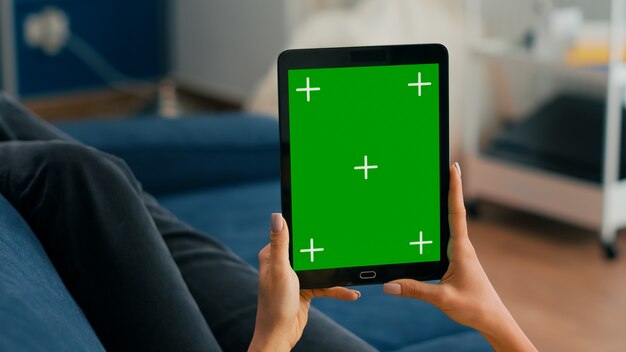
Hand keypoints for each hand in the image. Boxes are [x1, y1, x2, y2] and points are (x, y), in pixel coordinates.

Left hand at [248, 214, 360, 351]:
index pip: (290, 234)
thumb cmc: (275, 304)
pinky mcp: (305, 289)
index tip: (323, 218)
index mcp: (272, 255)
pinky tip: (352, 294)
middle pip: (309, 250)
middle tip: (345, 243)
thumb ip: (281, 244)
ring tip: (352, 274)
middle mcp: (283, 264)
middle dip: (326, 249)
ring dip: (336, 273)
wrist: (280, 335)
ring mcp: (295, 277)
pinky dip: (337, 289)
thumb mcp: (280, 270)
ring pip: (320, 268)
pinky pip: (325, 285)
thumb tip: (276, 216)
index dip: (305, 225)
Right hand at [383, 163, 536, 351]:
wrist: (493, 320)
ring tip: (437, 188)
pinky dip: (441, 225)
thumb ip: (415, 290)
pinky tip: (433, 226)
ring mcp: (461, 254)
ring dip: (447, 206)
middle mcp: (462, 247)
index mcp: (461, 249)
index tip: (453, 167)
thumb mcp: (443, 298)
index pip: (456, 212)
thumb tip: (389, 285)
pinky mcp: (458, 262)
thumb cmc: (475, 307)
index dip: (454, 188)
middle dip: (450, 189)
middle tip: (444, 167)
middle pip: (454, 212)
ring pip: (451, 225)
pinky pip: (447, 238)